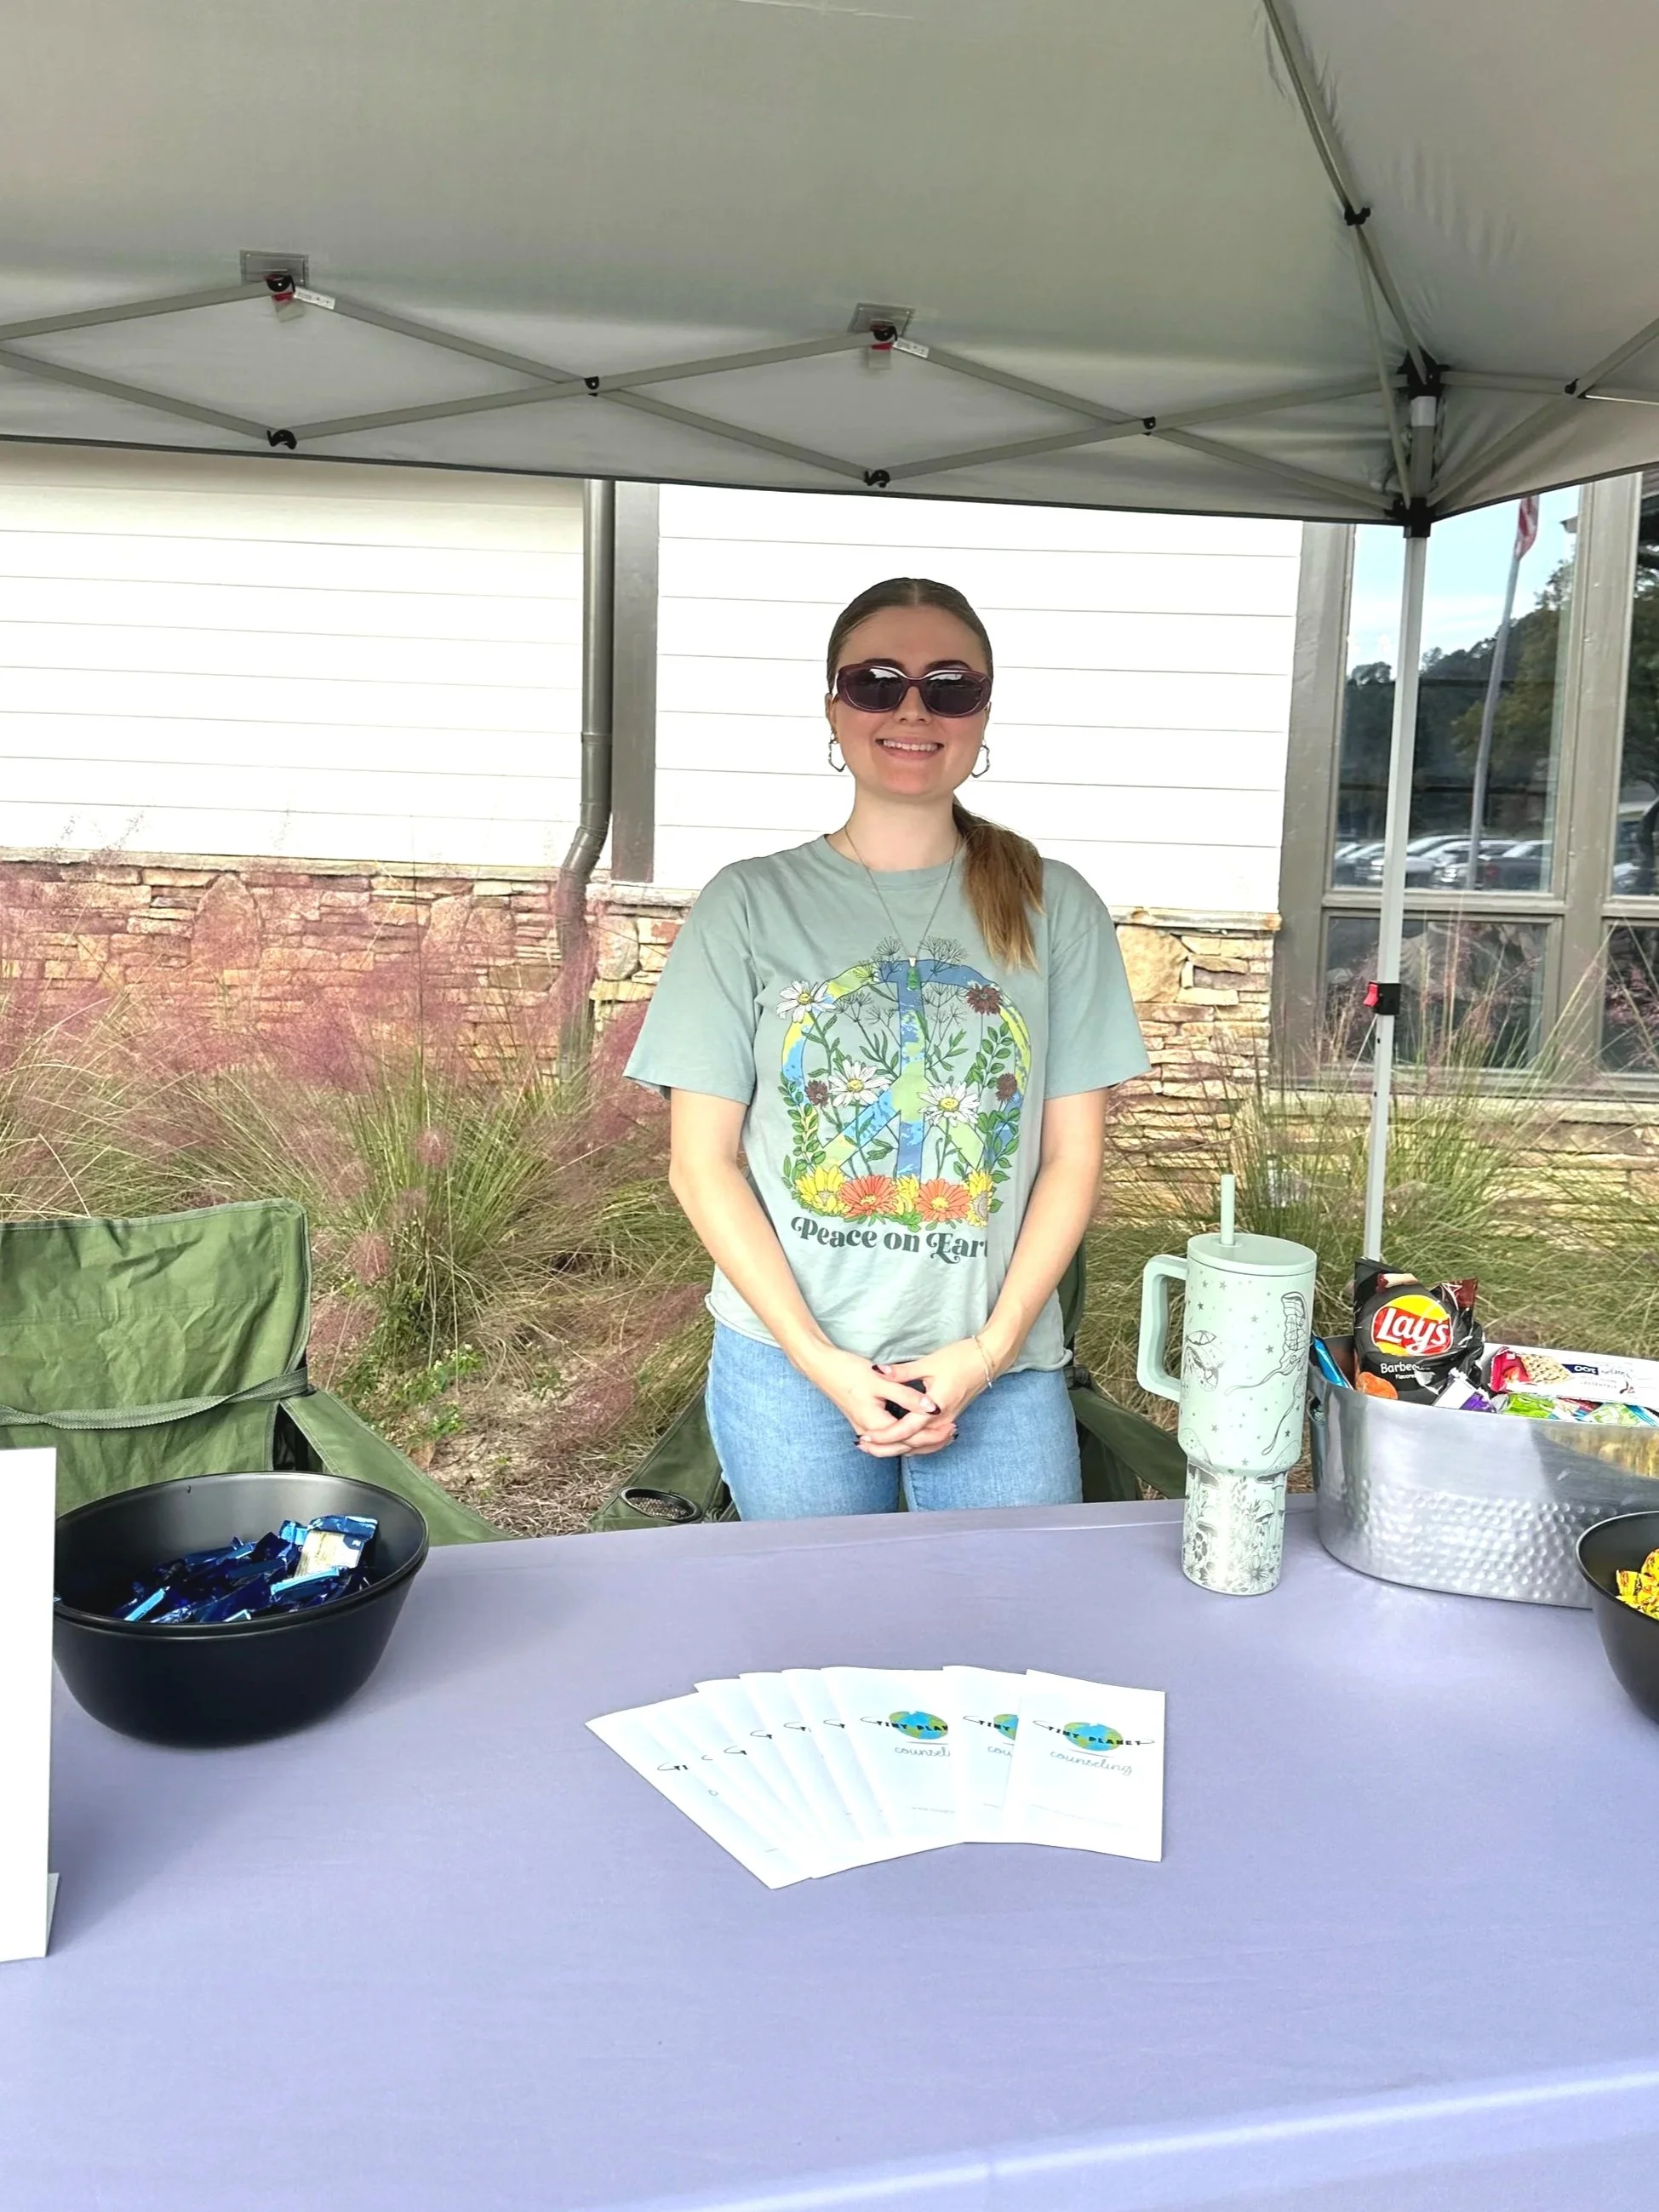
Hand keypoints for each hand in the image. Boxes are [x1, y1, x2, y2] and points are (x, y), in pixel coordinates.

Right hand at [794, 1343, 949, 1456]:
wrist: (820, 1366)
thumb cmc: (847, 1370)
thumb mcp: (880, 1380)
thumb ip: (906, 1395)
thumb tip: (932, 1407)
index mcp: (875, 1423)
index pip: (910, 1438)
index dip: (933, 1434)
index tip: (952, 1426)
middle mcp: (869, 1431)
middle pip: (905, 1447)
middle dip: (929, 1442)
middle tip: (952, 1433)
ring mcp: (864, 1428)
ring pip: (896, 1445)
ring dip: (918, 1442)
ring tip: (940, 1434)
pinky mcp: (863, 1421)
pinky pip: (889, 1438)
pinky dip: (906, 1437)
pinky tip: (917, 1429)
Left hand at [875, 1338, 996, 1436]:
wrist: (989, 1359)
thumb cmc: (960, 1358)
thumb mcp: (928, 1363)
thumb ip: (901, 1373)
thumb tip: (877, 1371)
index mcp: (934, 1409)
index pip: (904, 1431)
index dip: (882, 1436)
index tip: (863, 1437)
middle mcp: (941, 1421)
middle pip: (910, 1444)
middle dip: (885, 1447)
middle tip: (862, 1445)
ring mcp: (947, 1422)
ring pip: (920, 1446)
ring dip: (898, 1447)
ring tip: (876, 1446)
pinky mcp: (950, 1419)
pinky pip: (929, 1440)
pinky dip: (913, 1444)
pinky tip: (901, 1440)